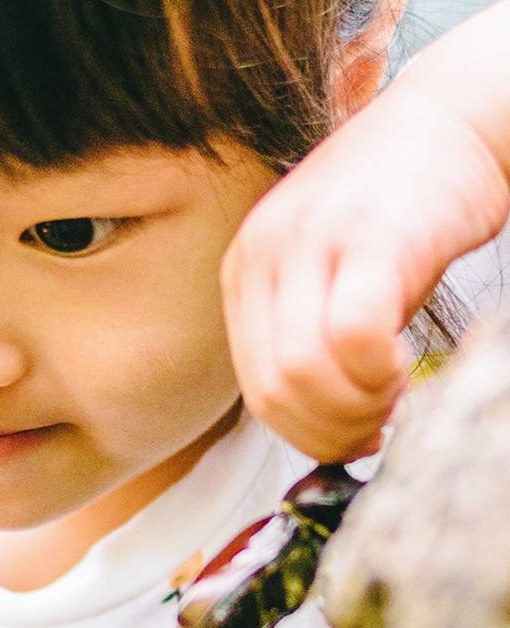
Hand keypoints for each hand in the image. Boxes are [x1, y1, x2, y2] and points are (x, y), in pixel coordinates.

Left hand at [222, 78, 509, 462]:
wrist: (450, 118)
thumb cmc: (394, 215)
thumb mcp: (326, 279)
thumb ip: (310, 344)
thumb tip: (326, 431)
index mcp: (243, 273)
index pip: (254, 387)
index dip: (304, 434)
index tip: (348, 441)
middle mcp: (262, 255)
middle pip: (273, 389)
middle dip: (328, 432)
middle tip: (374, 428)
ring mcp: (309, 239)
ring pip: (303, 372)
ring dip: (354, 409)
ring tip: (390, 395)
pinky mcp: (366, 232)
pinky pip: (353, 333)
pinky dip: (376, 373)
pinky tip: (400, 368)